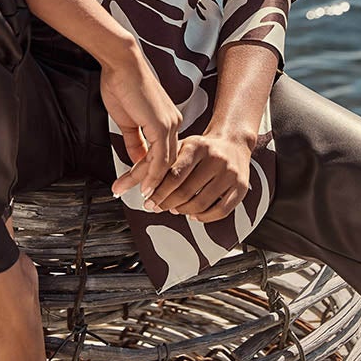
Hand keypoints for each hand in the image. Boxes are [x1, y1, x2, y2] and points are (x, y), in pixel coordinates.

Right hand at [100, 45, 181, 195]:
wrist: (120, 63)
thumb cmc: (121, 84)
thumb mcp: (127, 120)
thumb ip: (134, 141)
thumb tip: (135, 159)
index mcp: (168, 120)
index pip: (165, 155)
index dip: (157, 175)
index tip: (148, 190)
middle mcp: (174, 123)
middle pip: (168, 162)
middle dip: (158, 185)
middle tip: (150, 203)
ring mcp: (169, 124)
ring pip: (165, 163)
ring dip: (154, 184)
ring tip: (145, 200)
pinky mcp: (161, 124)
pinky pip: (160, 157)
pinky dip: (154, 176)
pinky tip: (147, 188)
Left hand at [137, 133, 253, 222]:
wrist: (233, 142)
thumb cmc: (201, 148)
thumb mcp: (178, 148)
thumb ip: (151, 164)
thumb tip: (120, 185)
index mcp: (198, 146)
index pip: (174, 174)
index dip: (158, 191)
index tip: (147, 199)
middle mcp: (216, 158)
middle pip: (186, 191)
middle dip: (166, 203)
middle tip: (156, 207)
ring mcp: (230, 174)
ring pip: (200, 203)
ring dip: (182, 211)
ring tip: (173, 209)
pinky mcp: (241, 187)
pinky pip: (220, 211)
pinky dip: (203, 217)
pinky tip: (193, 214)